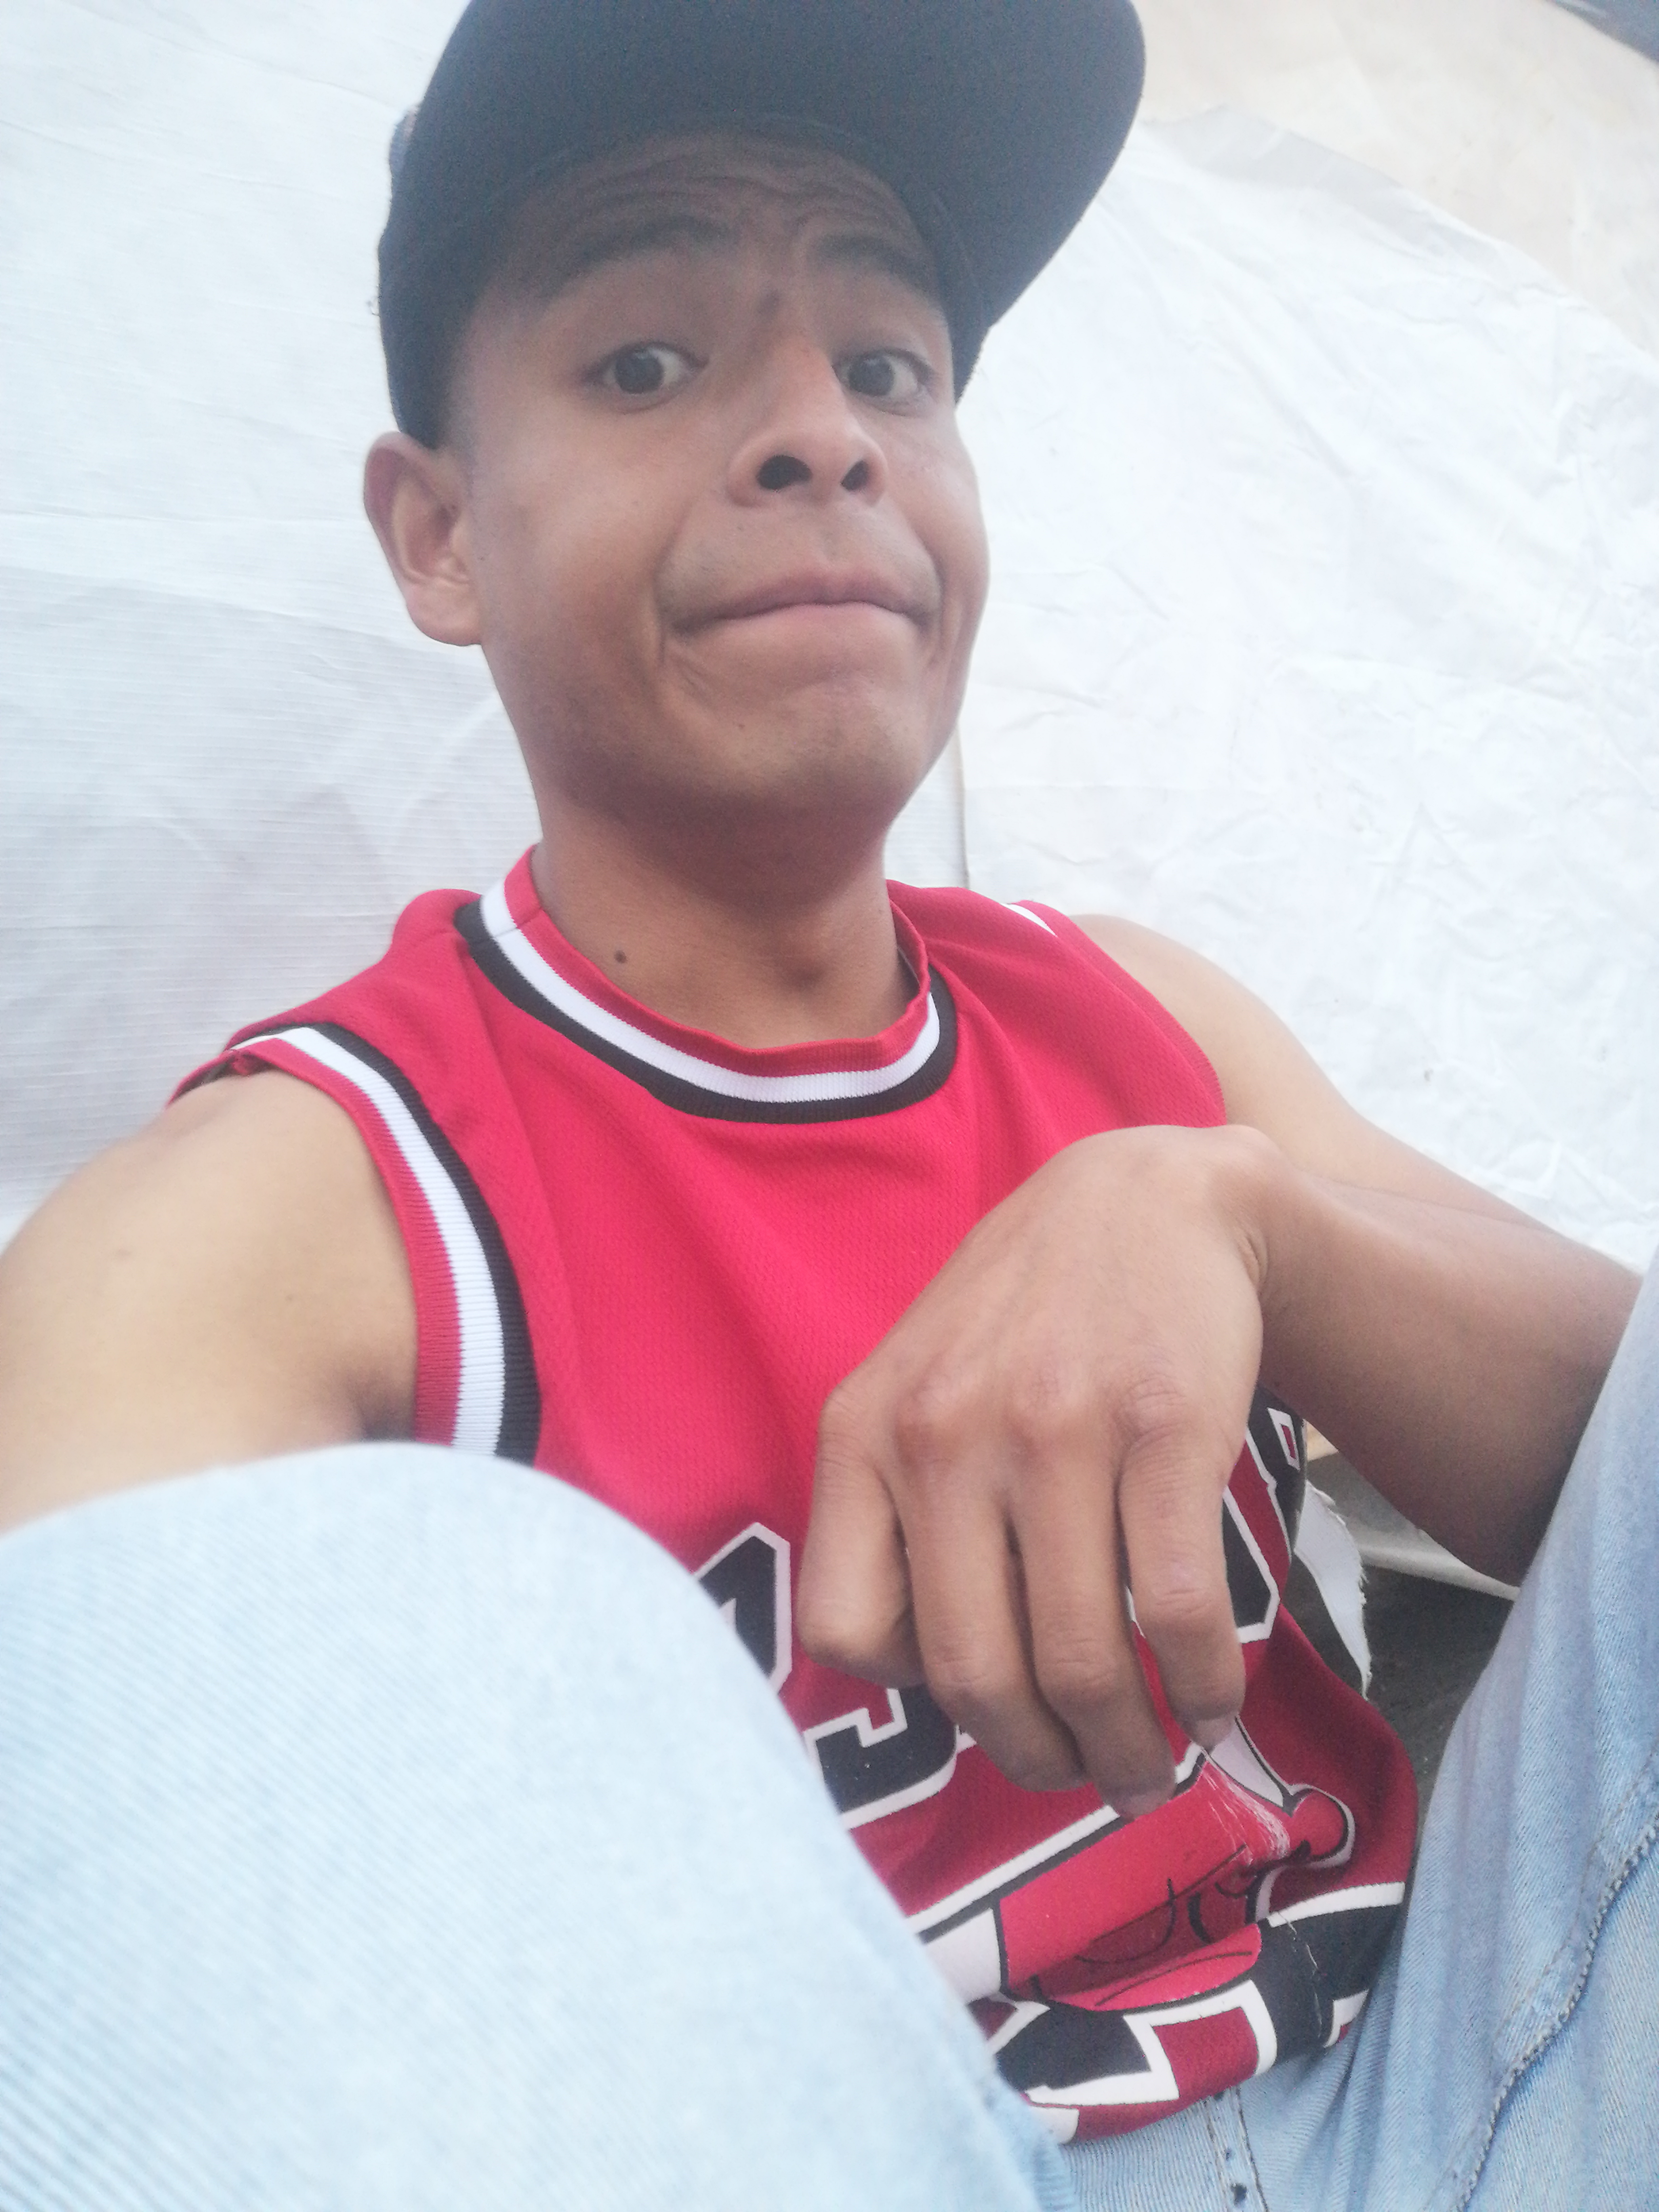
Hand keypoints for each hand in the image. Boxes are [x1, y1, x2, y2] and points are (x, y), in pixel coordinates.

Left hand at [798, 1123, 1279, 1813]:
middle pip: (973, 1673)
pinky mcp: (1164, 1426)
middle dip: (1038, 1760)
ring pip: (1081, 1659)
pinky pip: (1178, 1610)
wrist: (1145, 1201)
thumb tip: (925, 1684)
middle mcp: (943, 1433)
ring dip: (1127, 1748)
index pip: (841, 1630)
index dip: (910, 1697)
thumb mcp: (914, 1390)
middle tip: (1087, 1777)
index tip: (979, 1707)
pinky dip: (1204, 1685)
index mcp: (864, 1433)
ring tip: (1153, 1764)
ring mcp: (1055, 1427)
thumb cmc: (1022, 1321)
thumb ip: (894, 1513)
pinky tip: (1215, 1700)